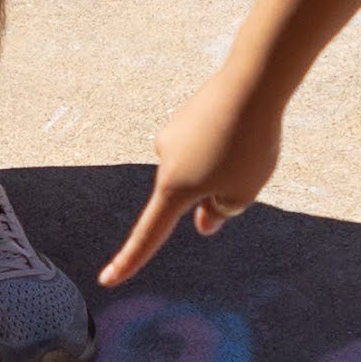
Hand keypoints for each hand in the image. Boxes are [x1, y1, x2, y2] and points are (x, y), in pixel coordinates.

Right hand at [104, 59, 280, 282]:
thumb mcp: (244, 192)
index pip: (150, 235)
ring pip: (199, 165)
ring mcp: (173, 134)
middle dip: (215, 191)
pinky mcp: (186, 114)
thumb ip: (220, 212)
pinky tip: (243, 123)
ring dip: (223, 162)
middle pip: (189, 192)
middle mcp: (165, 160)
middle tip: (248, 169)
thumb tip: (204, 221)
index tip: (107, 280)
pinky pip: (205, 140)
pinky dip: (223, 141)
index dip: (130, 261)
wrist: (253, 81)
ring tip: (249, 140)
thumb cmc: (250, 143)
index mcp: (174, 188)